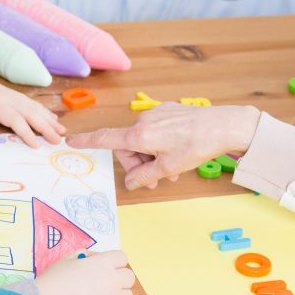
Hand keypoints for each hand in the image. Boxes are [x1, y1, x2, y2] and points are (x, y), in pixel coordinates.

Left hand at [0, 65, 64, 147]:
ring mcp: (12, 95)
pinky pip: (31, 103)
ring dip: (49, 119)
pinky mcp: (12, 94)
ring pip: (34, 107)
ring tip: (62, 130)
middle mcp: (8, 98)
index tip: (37, 145)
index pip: (16, 120)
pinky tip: (52, 118)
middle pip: (31, 113)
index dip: (27, 133)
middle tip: (58, 140)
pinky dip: (44, 111)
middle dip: (46, 127)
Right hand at [36, 250, 134, 294]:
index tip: (106, 267)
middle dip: (119, 278)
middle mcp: (112, 280)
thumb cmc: (54, 280)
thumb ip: (87, 255)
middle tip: (105, 283)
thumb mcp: (68, 258)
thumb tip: (97, 259)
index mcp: (103, 263)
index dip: (114, 262)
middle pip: (129, 277)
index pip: (123, 258)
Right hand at [66, 103, 260, 189]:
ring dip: (151, 157)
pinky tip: (178, 154)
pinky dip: (160, 146)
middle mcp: (143, 121)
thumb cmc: (197, 145)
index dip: (86, 141)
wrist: (223, 125)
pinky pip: (155, 131)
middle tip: (157, 180)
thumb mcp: (169, 168)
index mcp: (139, 135)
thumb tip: (130, 183)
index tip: (70, 140)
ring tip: (172, 170)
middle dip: (138, 164)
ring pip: (143, 141)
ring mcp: (156, 114)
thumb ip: (145, 176)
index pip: (105, 138)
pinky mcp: (168, 111)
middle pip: (127, 147)